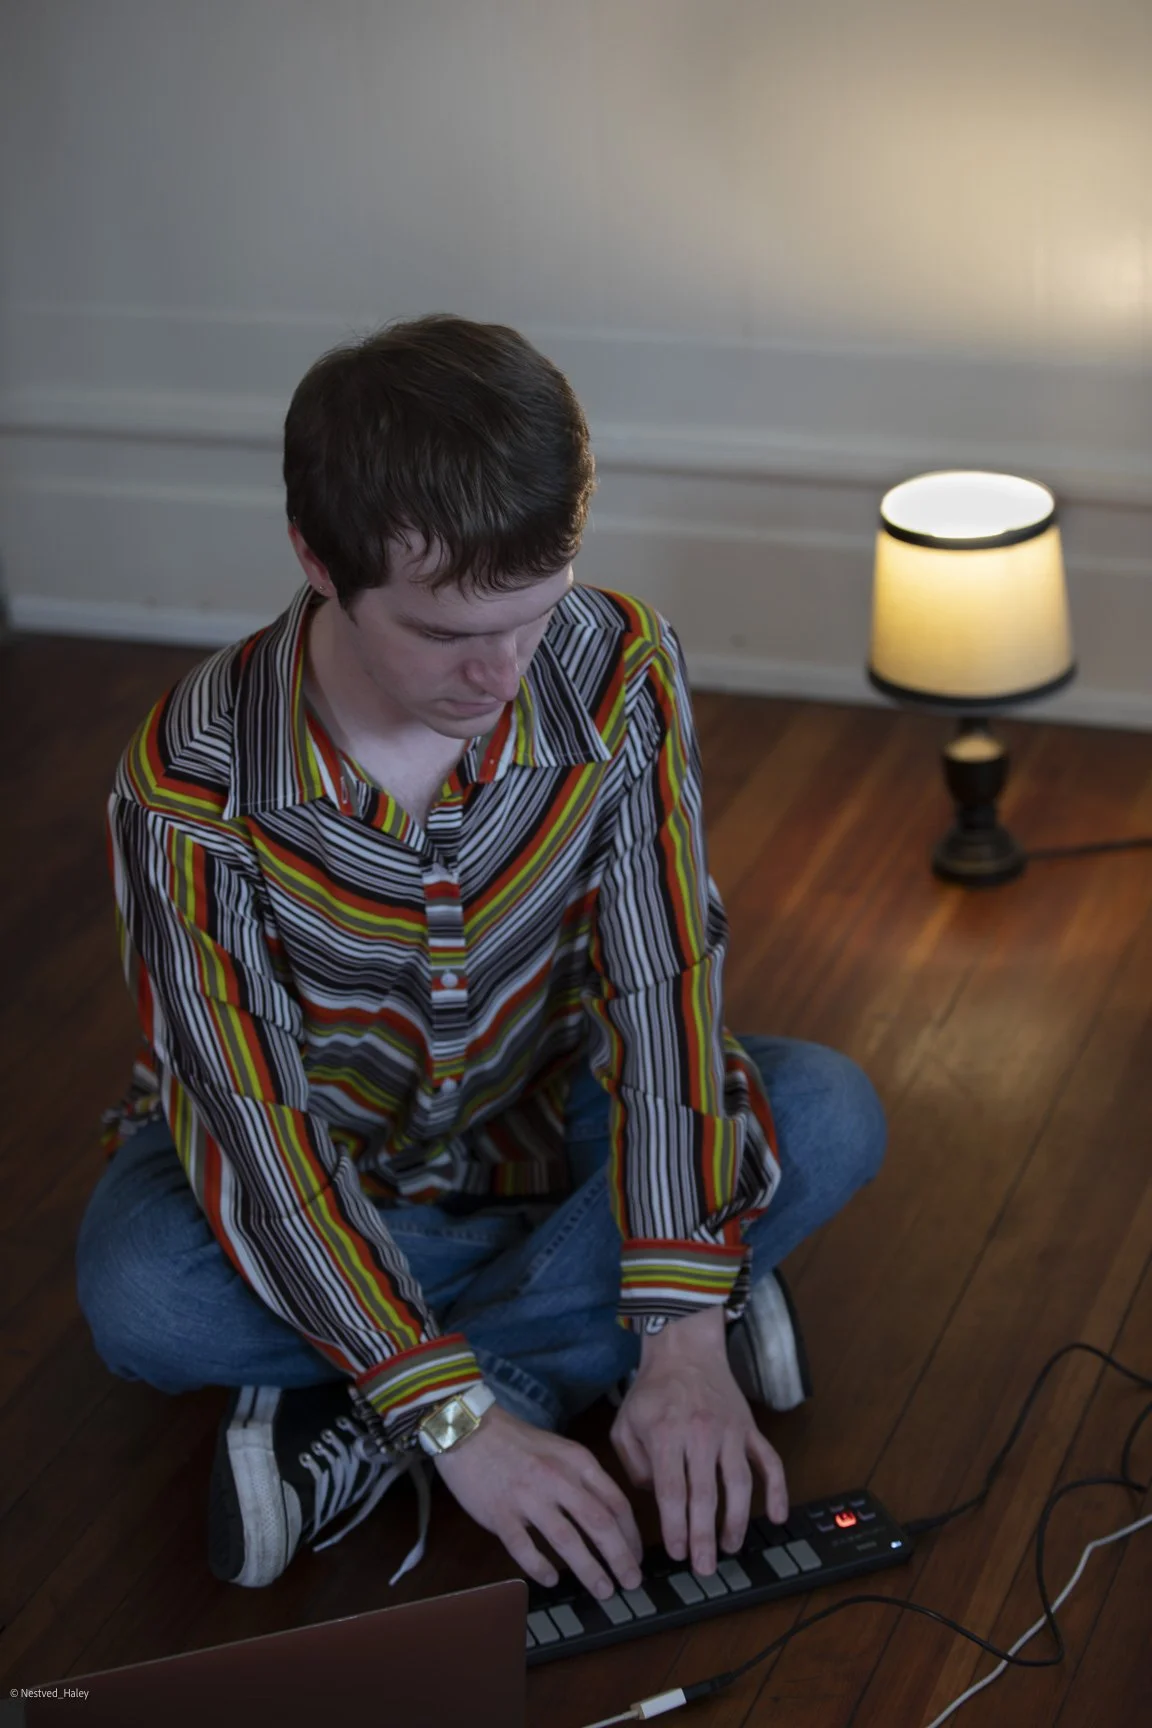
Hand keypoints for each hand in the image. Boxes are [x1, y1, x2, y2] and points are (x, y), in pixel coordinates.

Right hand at [433, 1404, 643, 1600]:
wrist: (469, 1428)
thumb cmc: (516, 1441)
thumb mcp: (559, 1448)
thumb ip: (583, 1477)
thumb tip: (609, 1516)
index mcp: (576, 1461)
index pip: (616, 1502)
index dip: (632, 1535)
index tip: (637, 1556)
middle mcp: (557, 1478)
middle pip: (599, 1523)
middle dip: (620, 1557)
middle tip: (631, 1582)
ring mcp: (527, 1497)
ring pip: (567, 1540)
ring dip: (589, 1570)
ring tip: (603, 1590)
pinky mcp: (500, 1514)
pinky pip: (525, 1548)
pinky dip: (540, 1568)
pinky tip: (551, 1580)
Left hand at [610, 1306, 787, 1575]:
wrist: (685, 1347)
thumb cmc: (653, 1390)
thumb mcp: (627, 1424)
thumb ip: (634, 1465)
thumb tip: (654, 1499)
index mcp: (667, 1435)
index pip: (673, 1492)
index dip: (676, 1527)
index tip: (676, 1553)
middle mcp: (701, 1434)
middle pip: (706, 1495)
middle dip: (705, 1537)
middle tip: (705, 1567)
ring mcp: (730, 1432)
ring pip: (740, 1484)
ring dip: (737, 1521)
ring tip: (731, 1547)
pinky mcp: (749, 1428)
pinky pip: (769, 1462)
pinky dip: (778, 1490)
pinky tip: (777, 1517)